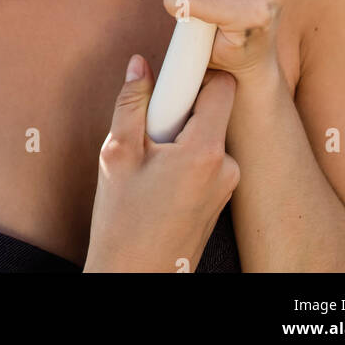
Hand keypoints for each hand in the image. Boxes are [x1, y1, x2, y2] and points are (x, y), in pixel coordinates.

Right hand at [84, 58, 238, 272]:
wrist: (134, 279)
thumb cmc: (123, 224)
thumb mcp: (117, 154)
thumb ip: (131, 103)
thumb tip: (139, 65)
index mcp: (204, 151)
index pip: (221, 86)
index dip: (199, 70)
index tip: (177, 66)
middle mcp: (226, 167)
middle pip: (213, 110)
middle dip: (181, 107)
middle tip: (150, 127)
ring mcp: (227, 186)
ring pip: (207, 135)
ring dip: (181, 135)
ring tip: (149, 162)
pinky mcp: (220, 200)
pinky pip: (207, 159)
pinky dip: (185, 157)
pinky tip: (159, 180)